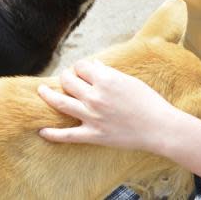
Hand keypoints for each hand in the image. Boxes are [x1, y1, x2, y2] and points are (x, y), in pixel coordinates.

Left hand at [38, 59, 179, 151]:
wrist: (159, 127)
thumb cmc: (148, 101)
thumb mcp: (129, 80)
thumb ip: (108, 73)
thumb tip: (93, 66)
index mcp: (106, 79)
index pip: (81, 66)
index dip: (81, 67)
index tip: (82, 70)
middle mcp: (95, 96)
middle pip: (68, 80)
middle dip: (66, 77)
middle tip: (67, 79)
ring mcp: (92, 116)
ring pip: (61, 103)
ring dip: (48, 96)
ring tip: (42, 92)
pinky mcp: (92, 135)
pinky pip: (67, 135)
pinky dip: (52, 134)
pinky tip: (42, 131)